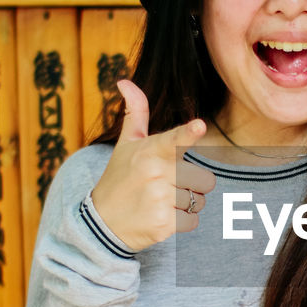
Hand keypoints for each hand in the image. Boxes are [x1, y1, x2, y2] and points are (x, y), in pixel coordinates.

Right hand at [90, 80, 215, 250]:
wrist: (101, 222)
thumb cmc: (120, 177)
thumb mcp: (126, 144)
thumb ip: (136, 113)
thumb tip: (124, 81)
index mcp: (150, 151)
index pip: (174, 139)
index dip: (188, 133)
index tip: (199, 126)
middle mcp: (156, 174)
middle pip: (205, 179)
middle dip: (192, 185)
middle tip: (166, 186)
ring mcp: (159, 200)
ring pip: (199, 201)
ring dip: (186, 204)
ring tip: (161, 202)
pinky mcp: (163, 224)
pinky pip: (193, 221)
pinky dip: (182, 222)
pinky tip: (161, 218)